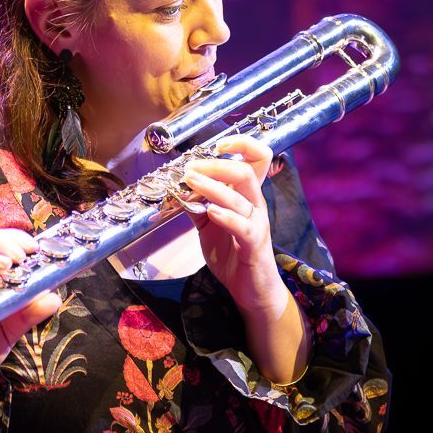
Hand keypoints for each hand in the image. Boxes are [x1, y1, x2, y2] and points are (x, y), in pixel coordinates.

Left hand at [182, 135, 284, 318]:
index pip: (258, 158)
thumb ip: (195, 204)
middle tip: (191, 167)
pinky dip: (226, 216)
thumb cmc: (232, 253)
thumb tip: (175, 187)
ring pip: (241, 196)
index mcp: (247, 195)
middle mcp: (256, 204)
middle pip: (246, 171)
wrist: (250, 289)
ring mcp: (257, 224)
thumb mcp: (208, 225)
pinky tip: (210, 212)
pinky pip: (244, 226)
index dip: (242, 144)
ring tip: (189, 181)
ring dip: (212, 186)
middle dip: (217, 164)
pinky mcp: (254, 245)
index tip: (218, 144)